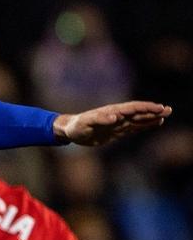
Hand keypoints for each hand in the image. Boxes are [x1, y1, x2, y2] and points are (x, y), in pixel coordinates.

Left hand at [53, 101, 170, 145]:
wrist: (71, 131)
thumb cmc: (77, 126)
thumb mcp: (86, 123)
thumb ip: (100, 119)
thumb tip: (115, 117)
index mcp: (112, 112)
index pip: (132, 108)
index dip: (145, 108)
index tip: (158, 108)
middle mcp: (118, 115)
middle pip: (139, 112)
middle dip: (153, 110)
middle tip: (169, 109)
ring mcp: (118, 122)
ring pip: (139, 119)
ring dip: (152, 117)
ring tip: (166, 114)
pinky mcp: (117, 130)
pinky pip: (134, 127)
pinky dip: (145, 125)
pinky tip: (155, 123)